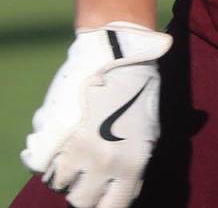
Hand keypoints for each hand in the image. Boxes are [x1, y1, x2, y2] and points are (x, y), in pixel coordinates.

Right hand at [22, 23, 171, 207]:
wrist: (118, 50)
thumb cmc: (139, 85)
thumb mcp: (151, 126)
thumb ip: (137, 161)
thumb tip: (125, 185)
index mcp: (133, 163)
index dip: (105, 201)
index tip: (103, 192)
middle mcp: (105, 163)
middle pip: (81, 201)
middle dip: (83, 189)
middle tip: (86, 172)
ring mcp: (78, 150)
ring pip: (59, 184)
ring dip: (64, 172)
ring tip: (73, 151)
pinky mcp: (56, 133)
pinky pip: (40, 166)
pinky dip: (45, 158)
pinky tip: (57, 143)